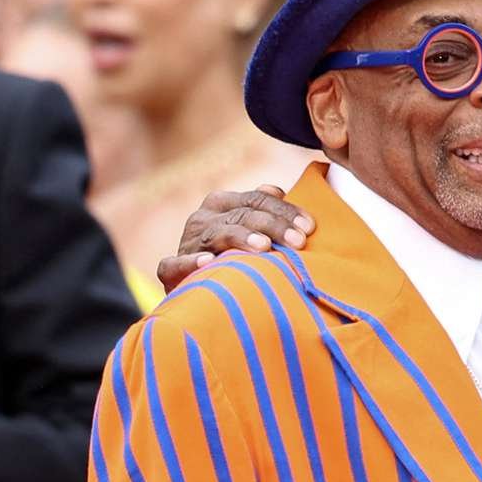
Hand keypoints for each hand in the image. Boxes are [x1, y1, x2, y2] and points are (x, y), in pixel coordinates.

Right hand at [156, 184, 316, 291]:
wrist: (198, 292)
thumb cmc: (233, 256)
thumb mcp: (248, 229)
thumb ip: (262, 210)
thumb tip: (277, 189)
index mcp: (223, 203)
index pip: (258, 199)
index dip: (285, 210)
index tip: (310, 227)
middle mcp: (204, 218)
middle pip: (243, 215)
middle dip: (274, 226)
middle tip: (299, 241)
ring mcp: (187, 242)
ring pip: (217, 234)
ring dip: (241, 238)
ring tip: (264, 247)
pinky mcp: (171, 270)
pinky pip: (175, 264)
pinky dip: (190, 262)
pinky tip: (208, 262)